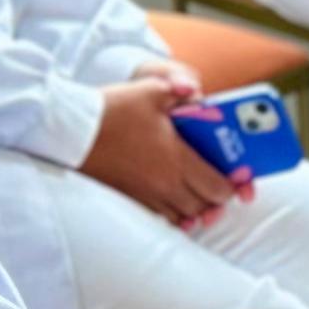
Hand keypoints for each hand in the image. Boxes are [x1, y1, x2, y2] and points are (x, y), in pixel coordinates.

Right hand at [83, 76, 237, 224]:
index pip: (217, 186)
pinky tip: (176, 208)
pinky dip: (174, 216)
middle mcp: (165, 183)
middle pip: (205, 205)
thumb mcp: (151, 91)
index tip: (238, 180)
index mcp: (176, 158)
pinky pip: (161, 218)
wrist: (70, 132)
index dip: (233, 187)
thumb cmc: (111, 110)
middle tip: (222, 186)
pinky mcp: (130, 199)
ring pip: (184, 215)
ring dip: (197, 209)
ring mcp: (147, 195)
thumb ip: (180, 90)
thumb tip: (196, 91)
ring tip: (202, 198)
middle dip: (217, 198)